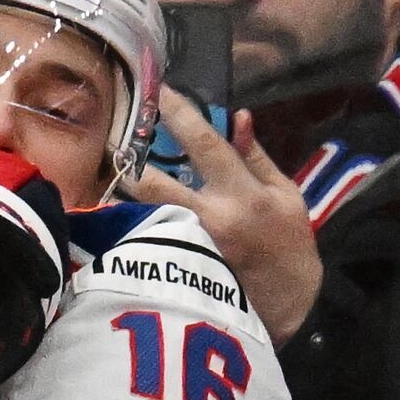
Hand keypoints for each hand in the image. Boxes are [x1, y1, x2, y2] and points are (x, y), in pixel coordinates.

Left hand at [123, 87, 321, 345]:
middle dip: (130, 161)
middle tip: (110, 140)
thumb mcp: (287, 197)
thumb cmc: (291, 246)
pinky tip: (115, 214)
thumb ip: (257, 157)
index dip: (180, 114)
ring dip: (123, 194)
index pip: (205, 144)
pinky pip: (145, 240)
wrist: (286, 308)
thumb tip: (236, 117)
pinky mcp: (176, 272)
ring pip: (142, 215)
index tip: (159, 90)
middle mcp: (209, 220)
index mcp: (242, 196)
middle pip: (156, 185)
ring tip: (108, 175)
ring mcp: (188, 249)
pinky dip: (131, 224)